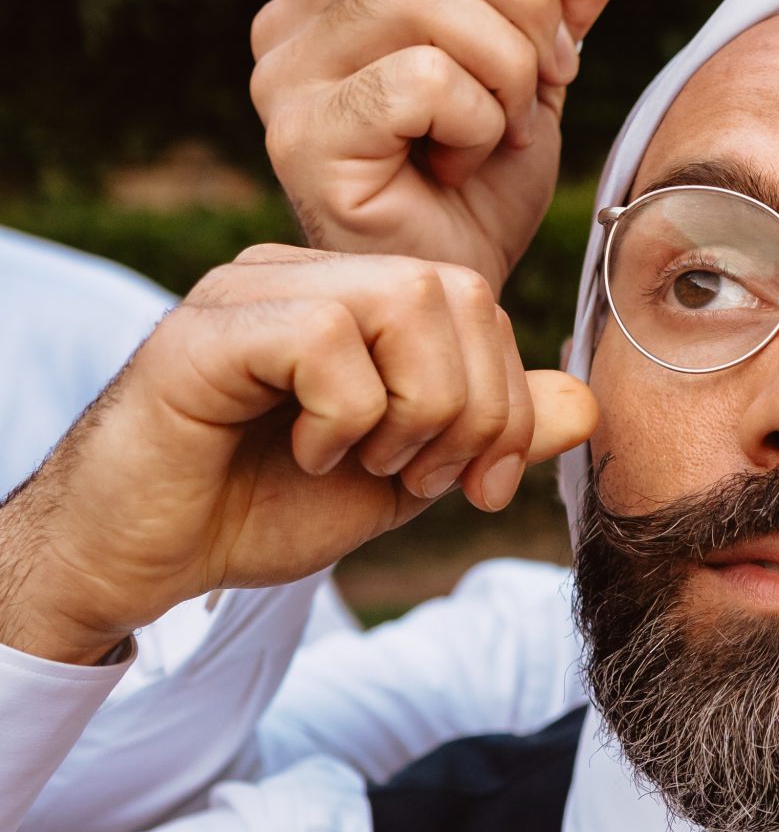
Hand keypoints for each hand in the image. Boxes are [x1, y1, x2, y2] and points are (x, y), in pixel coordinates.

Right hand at [0, 246, 596, 665]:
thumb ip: (486, 436)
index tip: (475, 487)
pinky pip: (325, 339)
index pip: (475, 305)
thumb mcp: (402, 478)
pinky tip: (306, 455)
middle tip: (419, 479)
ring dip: (414, 412)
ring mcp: (249, 292)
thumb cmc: (253, 509)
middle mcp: (301, 274)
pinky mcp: (203, 333)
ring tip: (363, 465)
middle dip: (470, 411)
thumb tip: (585, 402)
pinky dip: (344, 418)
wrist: (140, 557)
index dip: (504, 404)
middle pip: (454, 294)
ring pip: (403, 303)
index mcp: (347, 298)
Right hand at [250, 0, 627, 292]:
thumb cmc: (479, 195)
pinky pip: (420, 79)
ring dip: (502, 66)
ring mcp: (285, 83)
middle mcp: (289, 27)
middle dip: (524, 1)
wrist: (456, 300)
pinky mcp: (303, 141)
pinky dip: (475, 119)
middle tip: (552, 75)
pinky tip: (465, 163)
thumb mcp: (531, 73)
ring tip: (507, 127)